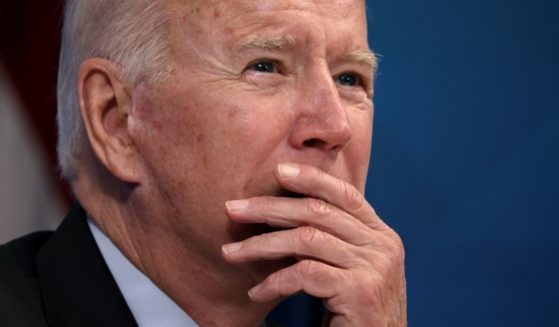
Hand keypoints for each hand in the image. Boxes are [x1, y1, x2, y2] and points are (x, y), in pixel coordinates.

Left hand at [222, 163, 406, 325]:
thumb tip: (282, 213)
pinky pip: (305, 273)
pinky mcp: (360, 291)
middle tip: (233, 209)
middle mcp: (383, 245)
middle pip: (318, 212)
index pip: (345, 194)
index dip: (312, 178)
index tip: (278, 171)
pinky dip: (275, 281)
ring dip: (261, 245)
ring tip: (231, 252)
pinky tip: (257, 291)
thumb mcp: (348, 268)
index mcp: (380, 234)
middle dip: (269, 208)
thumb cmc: (355, 313)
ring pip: (306, 240)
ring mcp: (374, 267)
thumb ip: (332, 240)